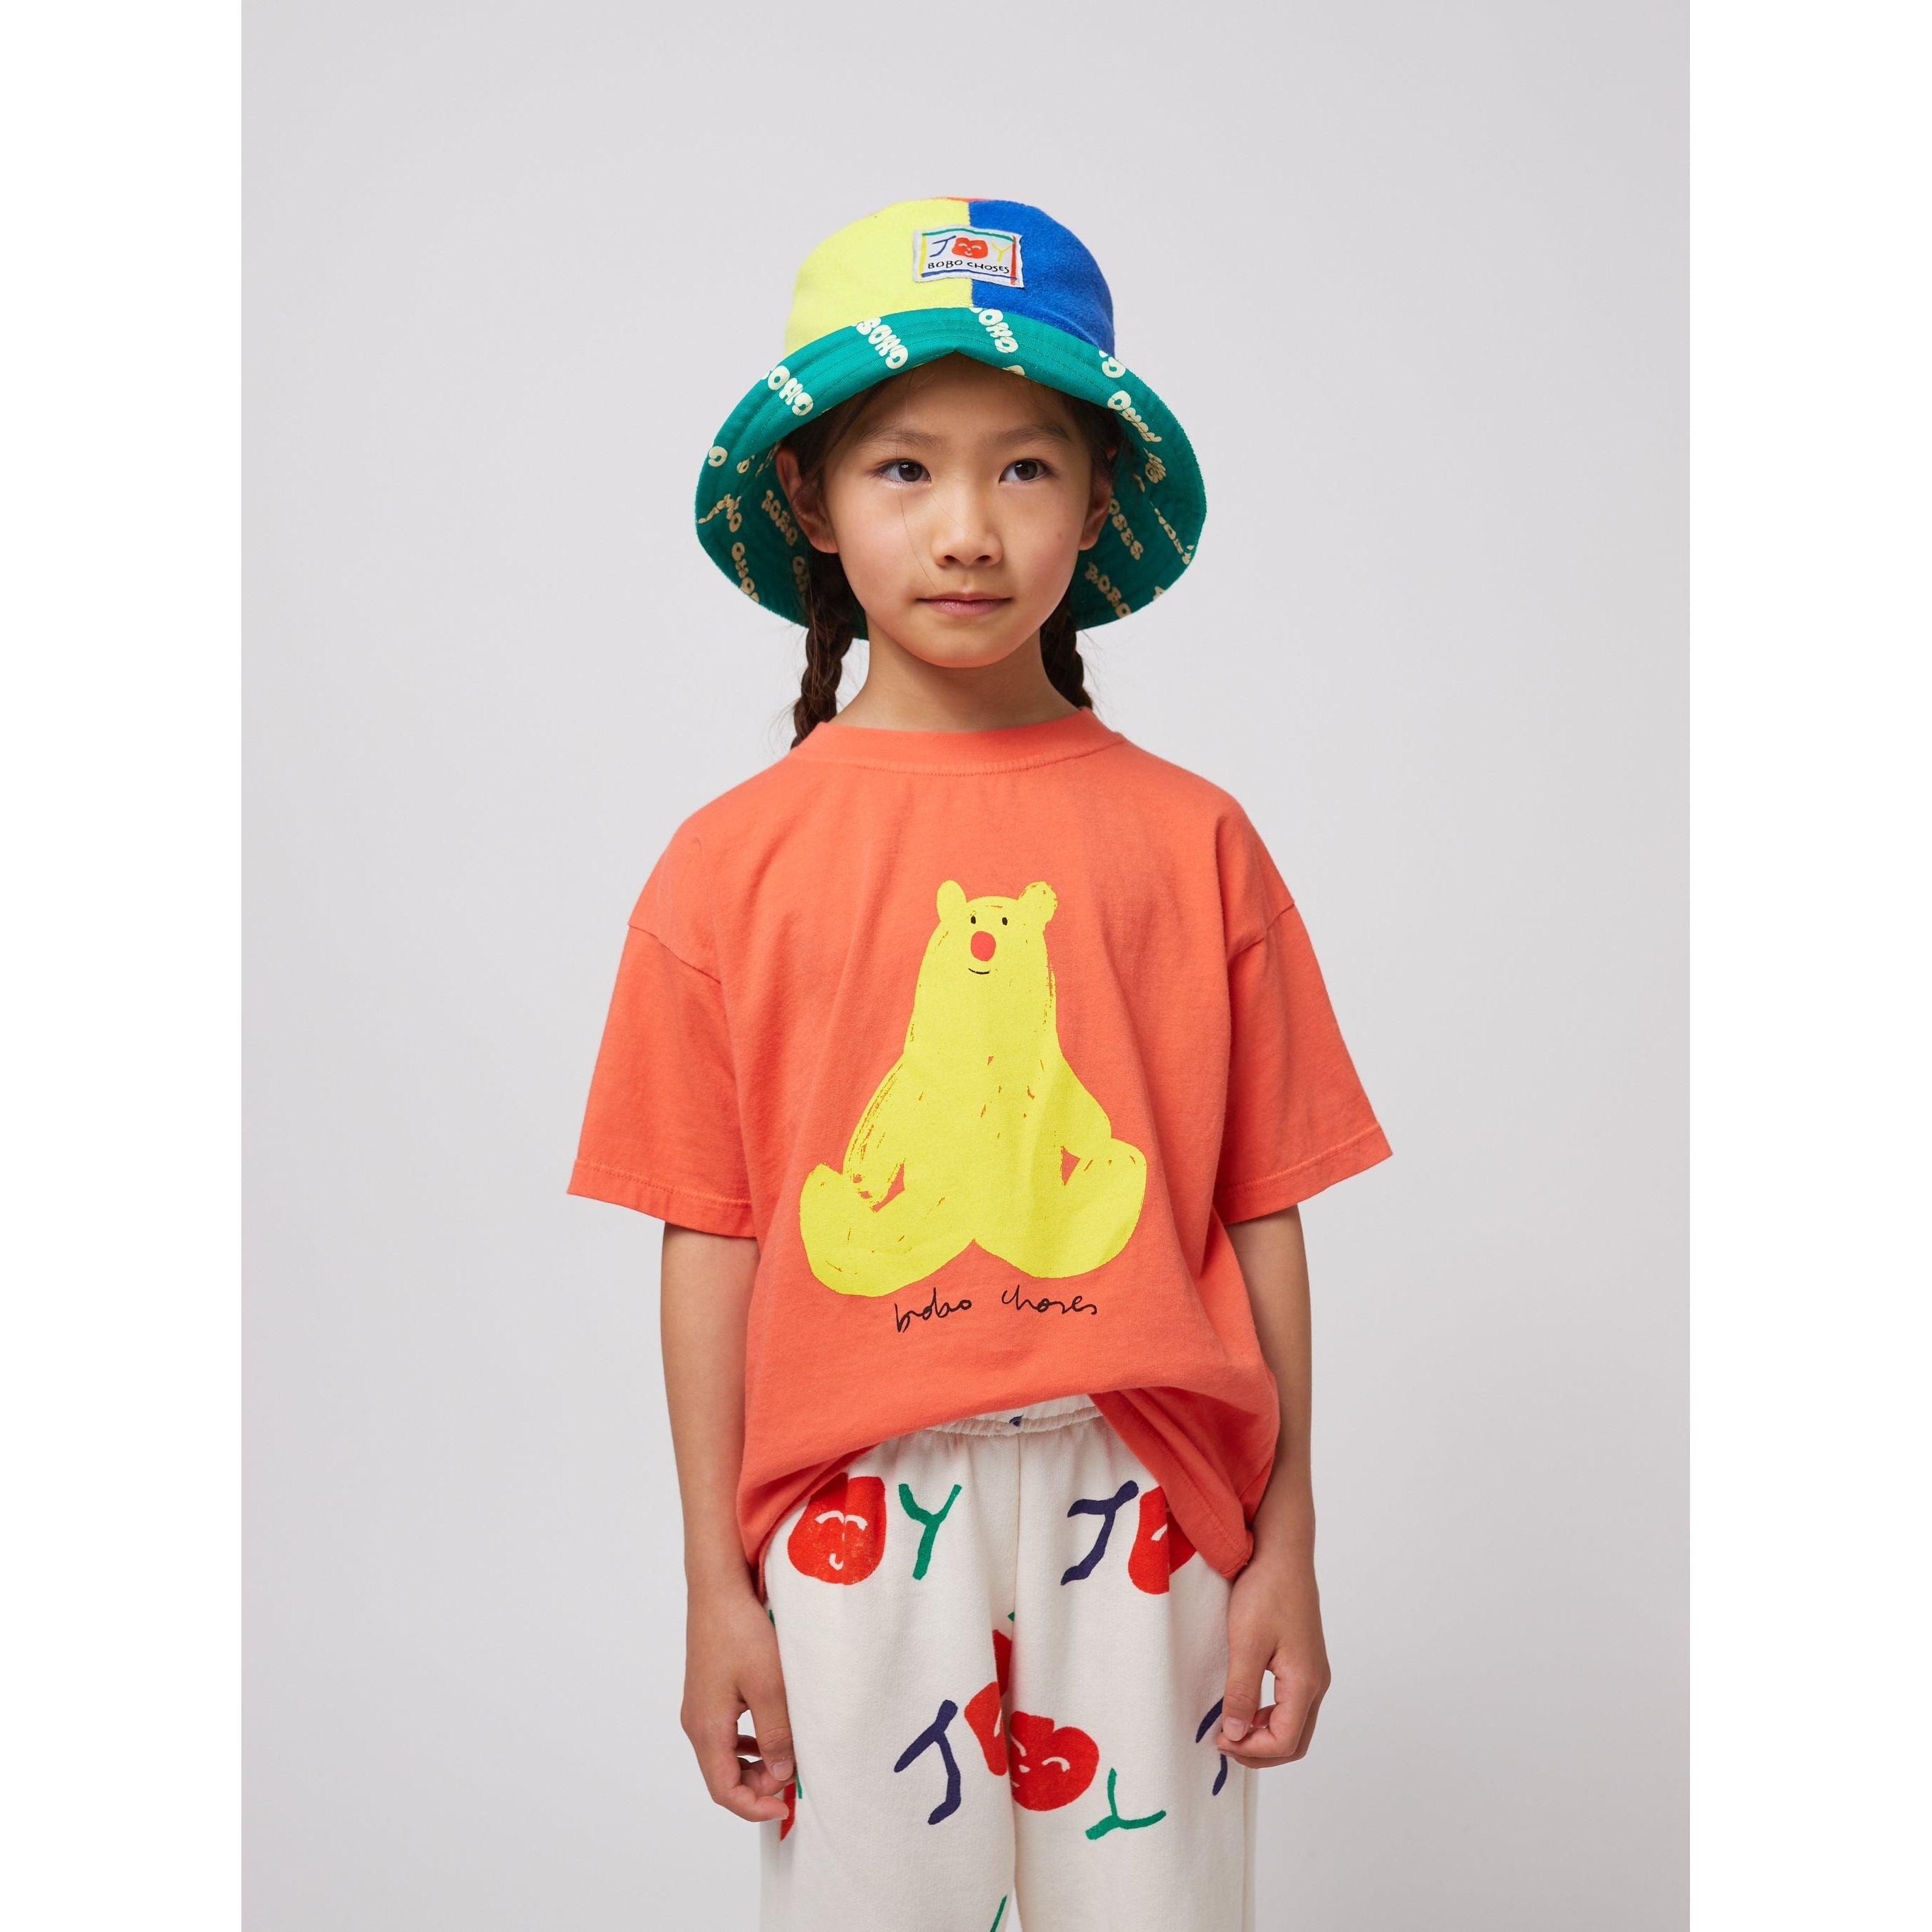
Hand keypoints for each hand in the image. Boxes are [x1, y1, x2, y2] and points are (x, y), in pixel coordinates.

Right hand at [681, 1579, 795, 1821]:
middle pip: (722, 1777)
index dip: (755, 1807)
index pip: (724, 1791)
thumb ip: (776, 1735)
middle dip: (758, 1787)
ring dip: (755, 1766)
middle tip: (793, 1777)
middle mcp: (696, 1723)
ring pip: (724, 1756)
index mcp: (707, 1728)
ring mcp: (699, 1708)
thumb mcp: (769, 1686)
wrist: (717, 1589)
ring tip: (787, 1757)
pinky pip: (725, 1734)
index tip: (786, 1806)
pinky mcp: (707, 1692)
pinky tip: (771, 1734)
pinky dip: (748, 1745)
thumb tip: (782, 1775)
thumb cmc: (741, 1632)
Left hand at [1219, 1550, 1331, 1767]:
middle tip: (1224, 1743)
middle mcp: (1316, 1682)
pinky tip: (1245, 1705)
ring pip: (1296, 1725)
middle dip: (1260, 1751)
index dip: (1250, 1750)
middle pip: (1296, 1741)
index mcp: (1305, 1682)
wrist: (1282, 1551)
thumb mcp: (1246, 1642)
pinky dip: (1270, 1717)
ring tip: (1230, 1727)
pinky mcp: (1304, 1660)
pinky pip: (1292, 1705)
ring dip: (1265, 1736)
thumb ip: (1241, 1692)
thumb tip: (1234, 1735)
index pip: (1284, 1741)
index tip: (1219, 1740)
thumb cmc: (1266, 1590)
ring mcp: (1313, 1672)